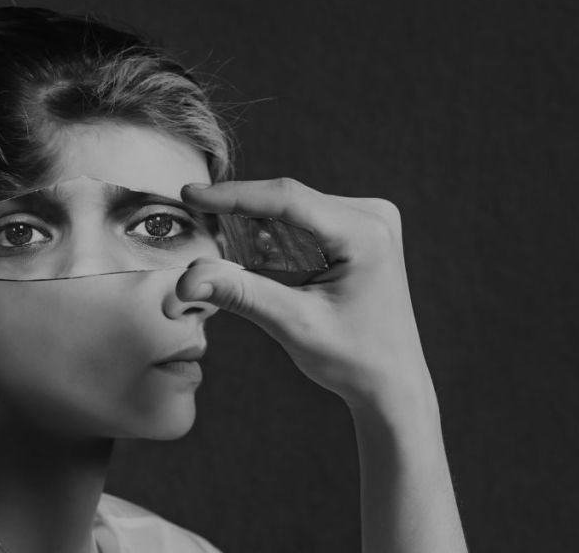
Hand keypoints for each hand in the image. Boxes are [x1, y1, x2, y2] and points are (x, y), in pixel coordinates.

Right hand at [178, 178, 434, 410]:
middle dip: (241, 217)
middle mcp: (373, 216)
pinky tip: (259, 262)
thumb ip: (240, 294)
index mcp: (366, 233)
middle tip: (197, 231)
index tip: (190, 194)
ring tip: (227, 255)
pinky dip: (274, 239)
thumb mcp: (292, 324)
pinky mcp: (359, 230)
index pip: (288, 199)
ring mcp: (369, 220)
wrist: (392, 384)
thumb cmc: (353, 359)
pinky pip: (304, 222)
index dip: (234, 195)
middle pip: (288, 202)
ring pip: (292, 211)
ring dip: (256, 230)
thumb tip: (187, 279)